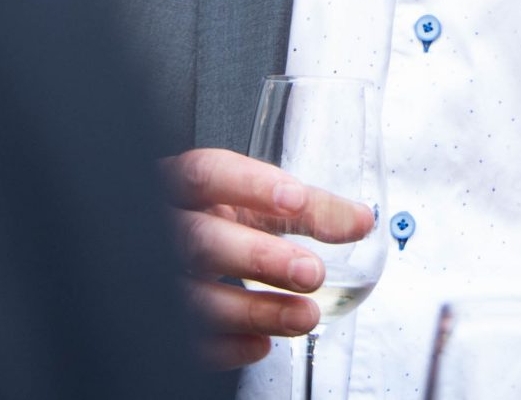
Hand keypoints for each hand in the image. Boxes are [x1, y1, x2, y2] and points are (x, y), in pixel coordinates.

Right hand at [164, 147, 377, 368]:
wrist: (177, 260)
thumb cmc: (220, 223)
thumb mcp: (255, 206)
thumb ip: (308, 210)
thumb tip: (359, 221)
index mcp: (187, 190)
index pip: (206, 173)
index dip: (249, 185)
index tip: (296, 199)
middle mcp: (168, 230)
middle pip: (200, 239)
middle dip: (259, 257)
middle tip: (312, 272)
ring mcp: (161, 277)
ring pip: (195, 297)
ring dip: (255, 310)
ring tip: (304, 316)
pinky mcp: (164, 321)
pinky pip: (190, 341)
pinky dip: (228, 346)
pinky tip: (261, 343)